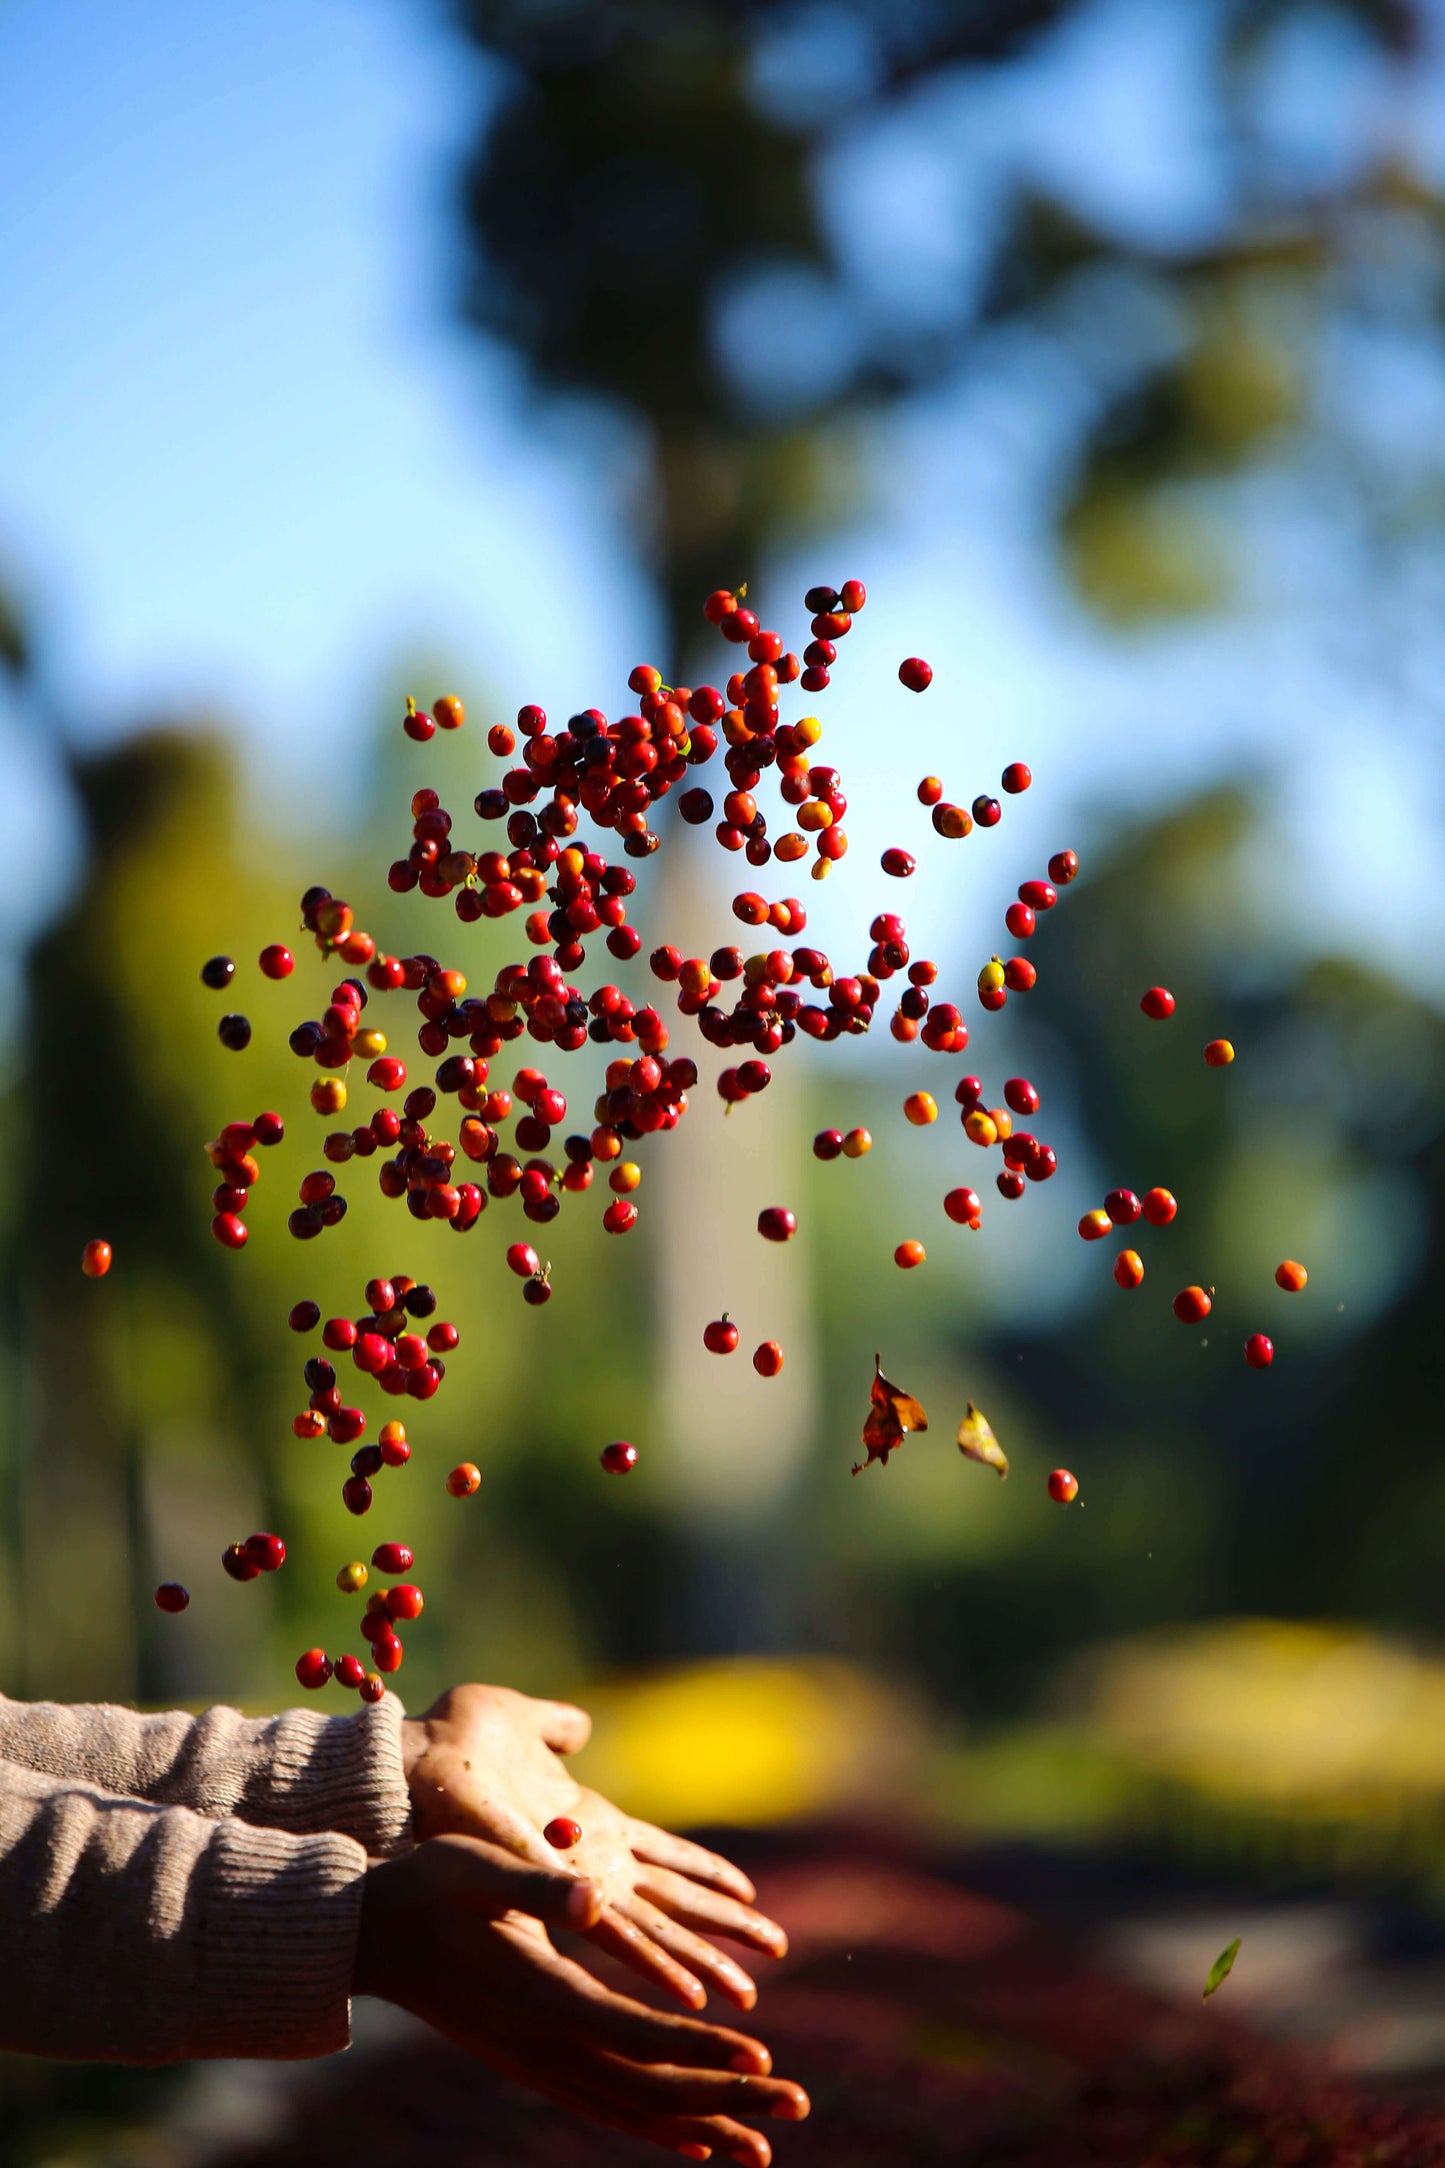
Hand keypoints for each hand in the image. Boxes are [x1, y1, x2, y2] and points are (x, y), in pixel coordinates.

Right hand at [355, 1833, 808, 2164]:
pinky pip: (605, 2107)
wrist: (370, 1936)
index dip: (700, 2047)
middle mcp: (542, 2045)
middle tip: (798, 2104)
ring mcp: (536, 2064)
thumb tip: (593, 1897)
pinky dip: (654, 2126)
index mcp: (539, 1997)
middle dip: (726, 2097)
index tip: (762, 2055)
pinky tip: (695, 2142)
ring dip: (702, 2123)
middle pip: (648, 2086)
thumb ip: (536, 1886)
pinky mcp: (533, 2063)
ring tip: (764, 2146)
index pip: (635, 2036)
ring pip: (631, 2108)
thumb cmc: (428, 1887)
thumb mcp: (477, 1867)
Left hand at [400, 1684, 787, 2011]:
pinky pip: (614, 1936)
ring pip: (656, 1929)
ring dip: (703, 1961)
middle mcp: (589, 1858)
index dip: (708, 1874)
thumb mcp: (520, 1720)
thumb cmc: (454, 1742)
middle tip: (777, 1953)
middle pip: (675, 1899)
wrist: (408, 1763)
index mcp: (587, 1820)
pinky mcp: (552, 1889)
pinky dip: (656, 1965)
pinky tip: (686, 1994)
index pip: (665, 1853)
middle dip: (725, 1929)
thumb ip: (555, 1726)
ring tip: (745, 1995)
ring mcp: (572, 1878)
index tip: (752, 1896)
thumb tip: (583, 1724)